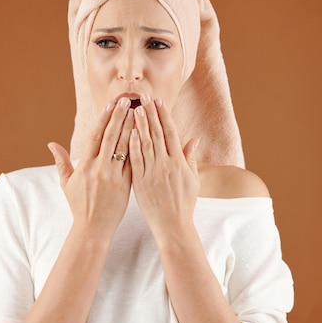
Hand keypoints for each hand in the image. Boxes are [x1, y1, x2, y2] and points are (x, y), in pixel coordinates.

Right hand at [48, 98, 133, 240]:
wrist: (93, 228)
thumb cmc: (79, 206)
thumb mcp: (66, 183)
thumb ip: (61, 162)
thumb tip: (51, 144)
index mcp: (85, 166)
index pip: (94, 136)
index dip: (103, 119)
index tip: (110, 105)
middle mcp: (99, 169)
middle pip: (110, 137)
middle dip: (119, 117)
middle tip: (127, 101)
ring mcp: (113, 176)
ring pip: (124, 148)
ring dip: (131, 128)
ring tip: (139, 113)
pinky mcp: (126, 185)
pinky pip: (133, 163)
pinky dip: (139, 148)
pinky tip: (145, 136)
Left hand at [129, 95, 199, 240]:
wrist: (173, 226)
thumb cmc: (184, 204)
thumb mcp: (193, 180)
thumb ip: (190, 158)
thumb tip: (194, 139)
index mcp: (179, 162)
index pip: (170, 133)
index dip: (164, 116)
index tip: (158, 102)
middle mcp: (166, 165)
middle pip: (157, 134)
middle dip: (150, 114)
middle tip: (143, 97)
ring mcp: (153, 173)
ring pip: (145, 144)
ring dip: (139, 125)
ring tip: (134, 108)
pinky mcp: (141, 183)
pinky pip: (135, 161)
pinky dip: (132, 146)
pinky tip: (127, 133)